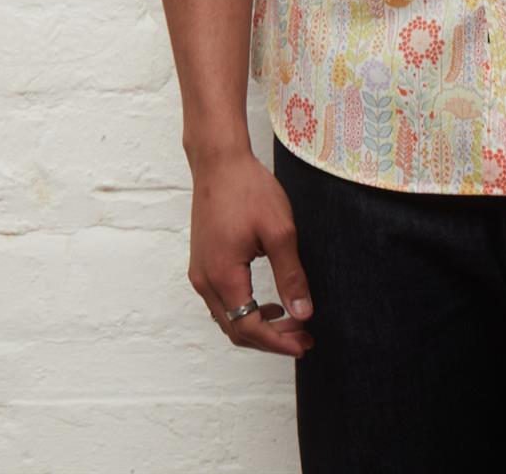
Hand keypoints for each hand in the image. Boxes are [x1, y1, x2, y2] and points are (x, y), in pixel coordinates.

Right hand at [188, 146, 315, 358]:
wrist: (219, 162)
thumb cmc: (249, 190)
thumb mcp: (279, 231)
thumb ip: (291, 275)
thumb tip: (304, 314)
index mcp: (223, 276)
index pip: (249, 328)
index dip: (279, 343)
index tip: (305, 343)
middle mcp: (204, 281)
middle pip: (236, 330)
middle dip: (272, 339)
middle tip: (305, 337)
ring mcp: (200, 273)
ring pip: (228, 319)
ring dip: (259, 327)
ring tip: (292, 322)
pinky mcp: (202, 263)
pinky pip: (223, 302)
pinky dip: (246, 311)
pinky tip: (269, 303)